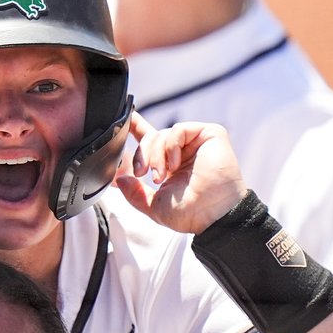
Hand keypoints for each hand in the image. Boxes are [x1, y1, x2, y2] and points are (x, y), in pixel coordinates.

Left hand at [115, 112, 246, 233]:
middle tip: (142, 173)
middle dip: (142, 155)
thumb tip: (119, 180)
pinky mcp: (209, 134)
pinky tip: (176, 164)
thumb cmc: (190, 213)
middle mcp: (183, 152)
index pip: (152, 143)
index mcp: (171, 166)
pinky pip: (178, 129)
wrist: (212, 214)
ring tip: (162, 176)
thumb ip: (135, 193)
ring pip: (162, 134)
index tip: (128, 119)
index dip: (138, 129)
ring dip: (156, 155)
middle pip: (152, 138)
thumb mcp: (154, 205)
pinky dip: (171, 146)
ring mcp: (196, 143)